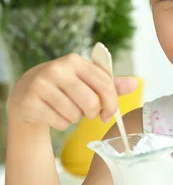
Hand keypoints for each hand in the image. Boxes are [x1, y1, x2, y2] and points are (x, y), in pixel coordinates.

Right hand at [8, 53, 136, 129]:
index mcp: (75, 61)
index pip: (104, 83)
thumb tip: (134, 84)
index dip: (111, 103)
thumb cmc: (63, 87)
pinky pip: (59, 122)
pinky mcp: (30, 102)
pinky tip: (53, 114)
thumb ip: (110, 83)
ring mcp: (41, 85)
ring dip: (74, 118)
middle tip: (85, 112)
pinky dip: (61, 123)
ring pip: (74, 114)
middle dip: (91, 113)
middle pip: (90, 102)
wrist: (26, 93)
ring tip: (66, 109)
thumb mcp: (85, 81)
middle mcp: (57, 69)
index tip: (108, 113)